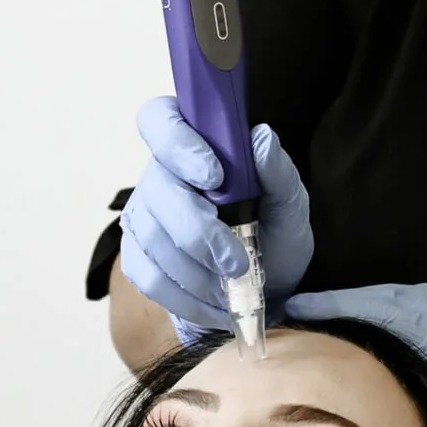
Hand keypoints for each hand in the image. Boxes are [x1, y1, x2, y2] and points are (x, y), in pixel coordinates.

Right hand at [118, 97, 314, 339]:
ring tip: (233, 286)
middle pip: (158, 190)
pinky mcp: (137, 258)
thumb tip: (262, 138)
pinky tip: (214, 305)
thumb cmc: (274, 234)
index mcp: (194, 144)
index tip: (215, 176)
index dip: (178, 145)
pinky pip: (148, 277)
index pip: (160, 120)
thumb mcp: (289, 206)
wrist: (263, 286)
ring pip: (153, 237)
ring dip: (197, 271)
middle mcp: (160, 174)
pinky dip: (185, 297)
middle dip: (198, 231)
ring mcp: (144, 216)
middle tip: (236, 261)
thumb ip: (278, 173)